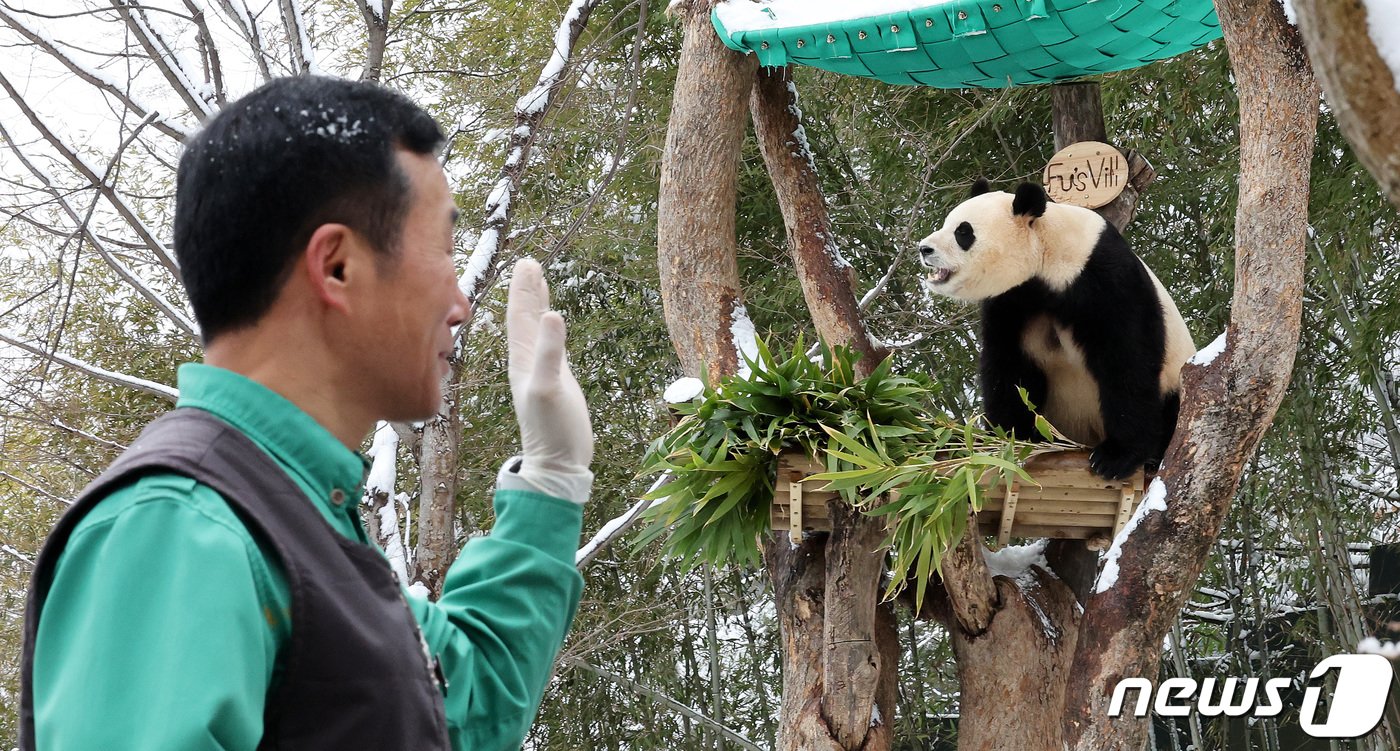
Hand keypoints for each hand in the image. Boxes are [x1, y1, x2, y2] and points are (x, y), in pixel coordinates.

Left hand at [506, 258, 592, 501]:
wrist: (558, 464)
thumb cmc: (552, 431)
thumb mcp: (550, 389)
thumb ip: (550, 354)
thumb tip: (553, 315)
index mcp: (522, 360)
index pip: (520, 317)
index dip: (523, 290)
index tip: (527, 263)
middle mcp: (527, 362)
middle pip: (525, 318)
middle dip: (528, 291)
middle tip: (530, 262)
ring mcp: (540, 371)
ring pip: (535, 330)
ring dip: (536, 305)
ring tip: (539, 282)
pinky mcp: (554, 380)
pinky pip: (548, 345)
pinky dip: (549, 328)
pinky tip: (552, 324)